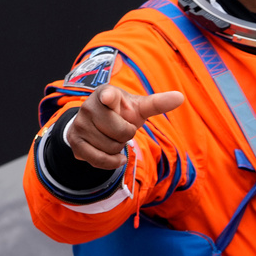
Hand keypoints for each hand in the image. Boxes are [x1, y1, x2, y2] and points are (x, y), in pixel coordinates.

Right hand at [67, 86, 184, 168]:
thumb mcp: (139, 107)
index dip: (109, 97)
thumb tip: (180, 97)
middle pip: (121, 132)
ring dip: (118, 148)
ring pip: (111, 147)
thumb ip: (157, 103)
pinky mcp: (75, 142)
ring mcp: (79, 124)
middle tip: (122, 128)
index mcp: (106, 93)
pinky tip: (114, 155)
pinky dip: (111, 162)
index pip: (108, 96)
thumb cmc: (121, 113)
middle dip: (127, 135)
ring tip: (113, 137)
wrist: (97, 124)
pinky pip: (99, 160)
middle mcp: (89, 106)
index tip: (109, 98)